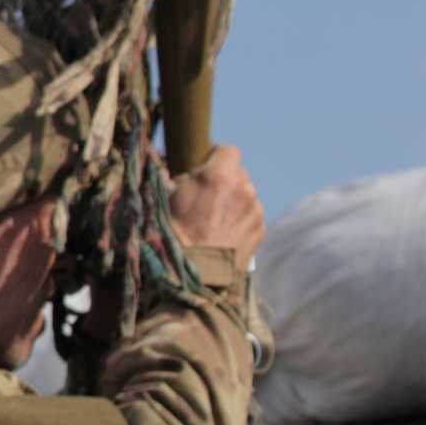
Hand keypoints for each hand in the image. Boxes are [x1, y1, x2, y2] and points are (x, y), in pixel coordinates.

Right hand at [168, 144, 264, 265]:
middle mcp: (244, 188)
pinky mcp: (260, 231)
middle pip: (238, 174)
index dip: (214, 157)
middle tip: (205, 197)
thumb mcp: (165, 197)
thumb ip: (177, 177)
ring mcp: (255, 211)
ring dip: (234, 202)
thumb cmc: (174, 233)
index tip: (204, 167)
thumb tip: (174, 169)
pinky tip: (223, 235)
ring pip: (246, 196)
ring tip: (214, 221)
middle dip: (224, 181)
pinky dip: (240, 222)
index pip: (228, 150)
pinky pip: (250, 218)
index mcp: (219, 175)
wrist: (194, 274)